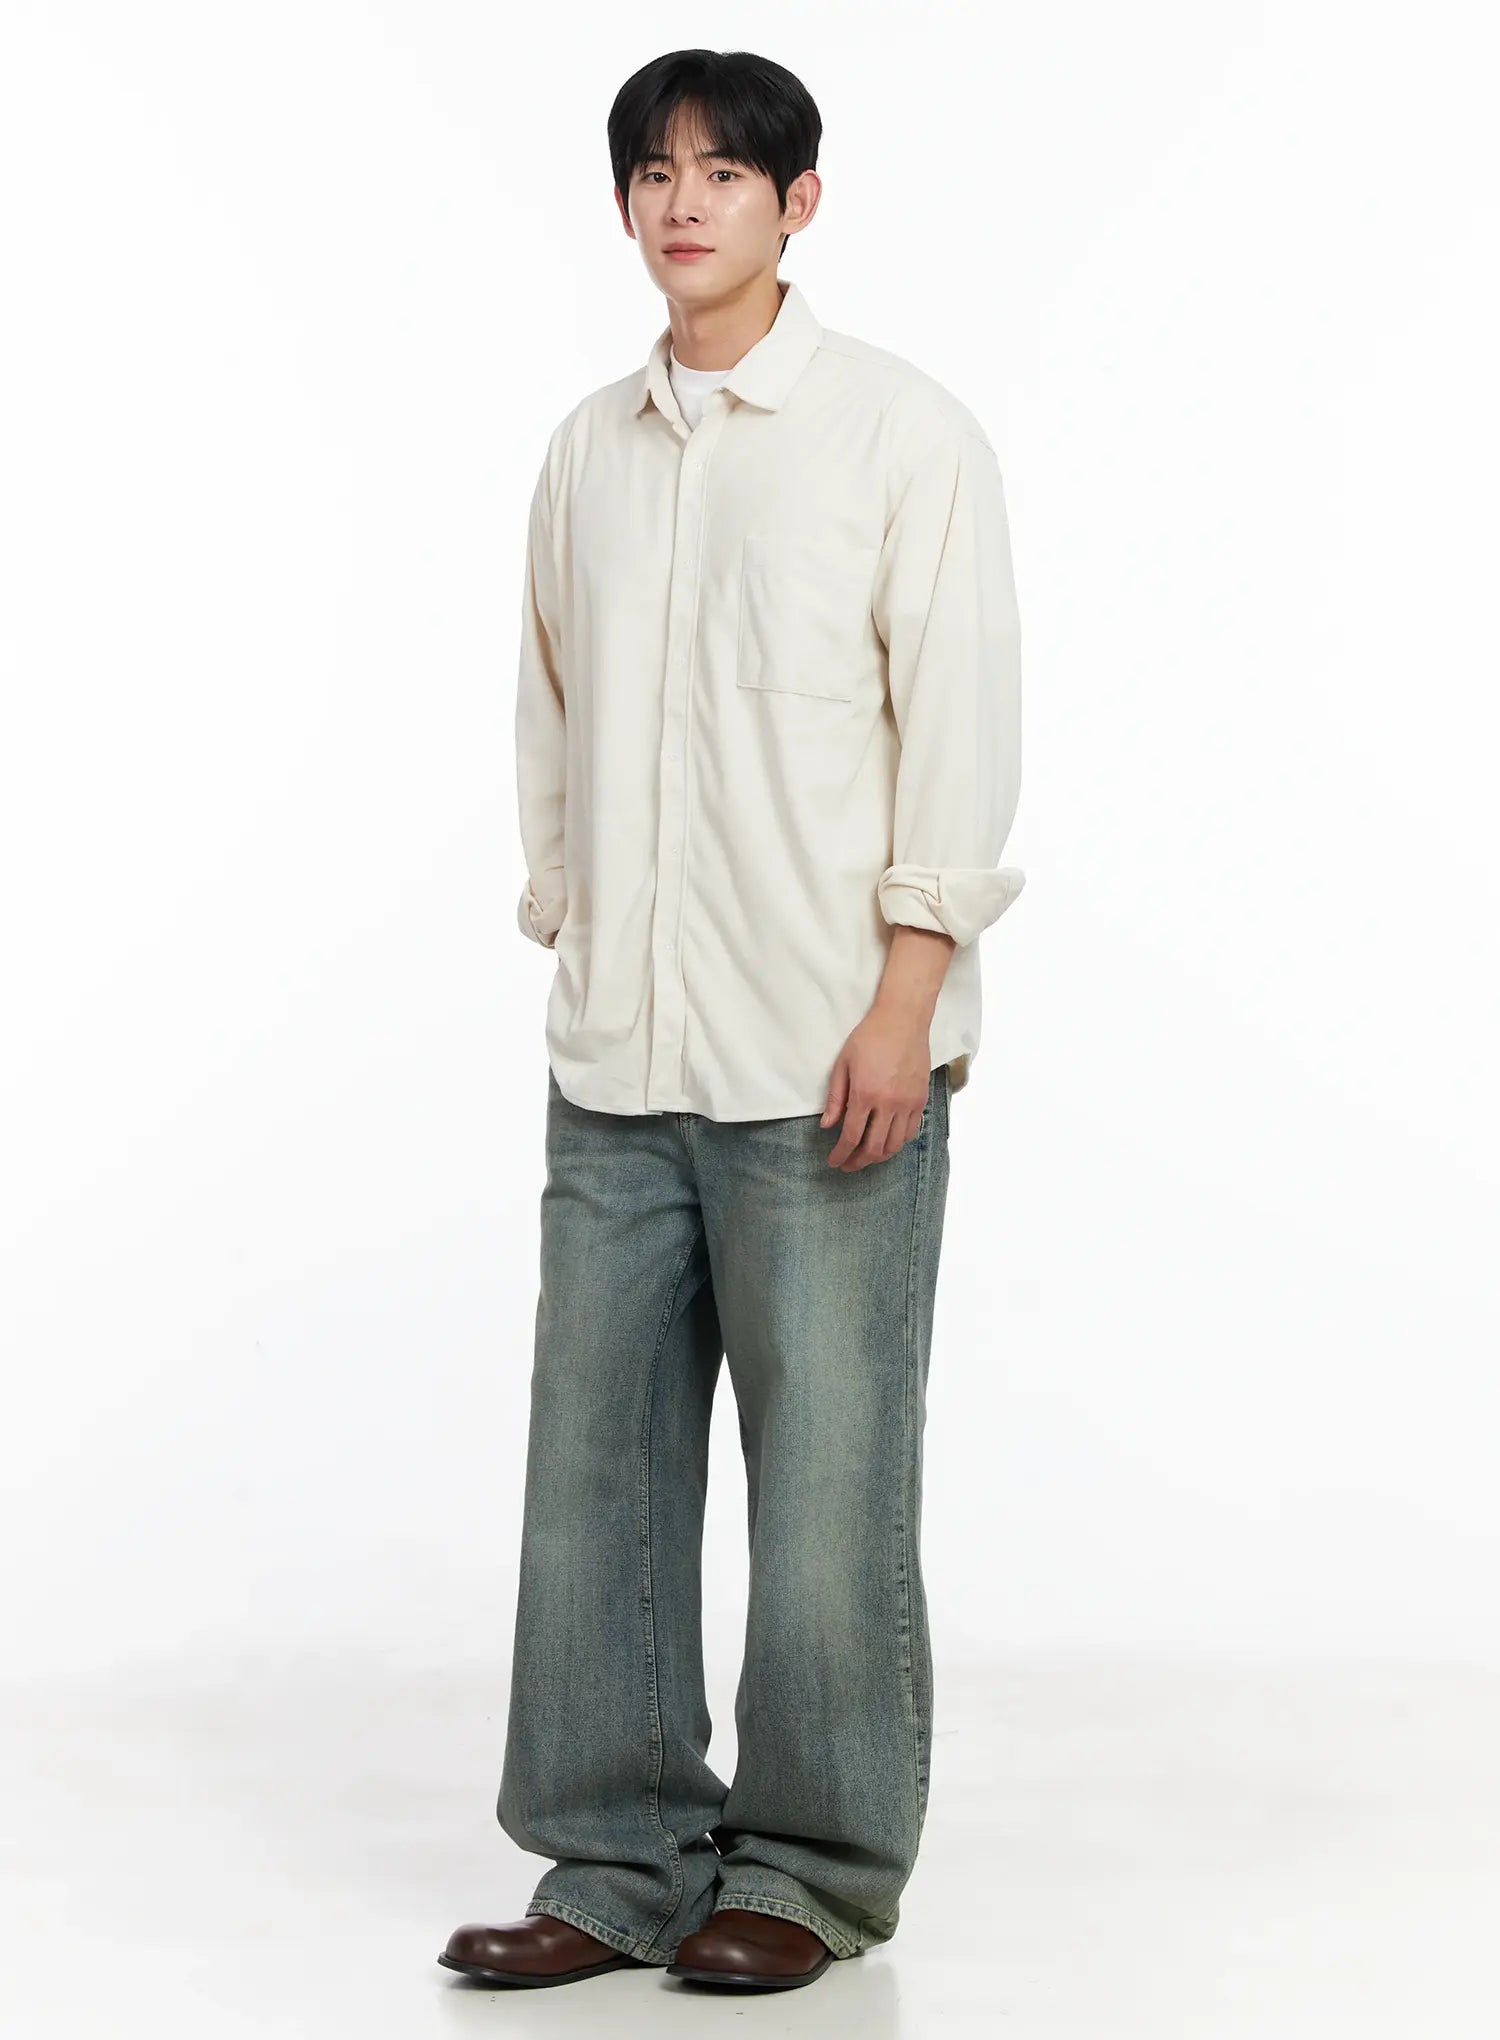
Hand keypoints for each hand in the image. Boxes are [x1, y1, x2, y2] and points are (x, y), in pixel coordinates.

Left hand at [820, 1006, 931, 1169]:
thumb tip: (827, 1125)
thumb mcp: (842, 1065)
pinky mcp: (920, 1100)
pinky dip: (898, 1144)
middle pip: (873, 1147)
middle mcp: (888, 1104)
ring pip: (895, 1145)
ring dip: (879, 1157)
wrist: (902, 1021)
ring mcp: (907, 1103)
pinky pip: (911, 1132)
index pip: (851, 1136)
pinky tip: (888, 1143)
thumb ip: (835, 1098)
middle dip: (858, 1161)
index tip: (833, 1162)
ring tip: (867, 1157)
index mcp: (864, 1094)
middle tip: (848, 1165)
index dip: (841, 1154)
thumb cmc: (869, 1038)